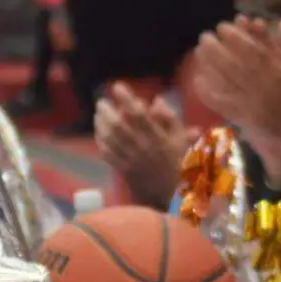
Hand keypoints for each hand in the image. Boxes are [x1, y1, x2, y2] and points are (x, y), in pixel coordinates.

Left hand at [95, 84, 195, 205]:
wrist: (174, 194)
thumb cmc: (182, 164)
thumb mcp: (182, 139)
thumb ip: (171, 119)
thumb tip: (157, 101)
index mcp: (158, 138)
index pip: (138, 115)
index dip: (126, 99)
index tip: (118, 87)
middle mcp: (142, 147)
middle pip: (118, 125)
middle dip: (107, 111)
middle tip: (101, 102)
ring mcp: (130, 159)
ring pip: (110, 138)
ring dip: (101, 124)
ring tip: (98, 114)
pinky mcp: (123, 169)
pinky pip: (107, 153)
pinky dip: (101, 141)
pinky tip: (99, 133)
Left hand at [190, 16, 280, 143]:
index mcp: (275, 72)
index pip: (249, 49)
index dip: (233, 36)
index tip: (223, 26)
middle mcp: (257, 85)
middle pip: (229, 63)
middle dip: (214, 48)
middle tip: (204, 37)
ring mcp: (247, 102)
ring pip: (222, 81)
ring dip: (208, 65)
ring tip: (198, 52)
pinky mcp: (241, 117)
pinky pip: (220, 104)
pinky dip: (208, 93)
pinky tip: (198, 81)